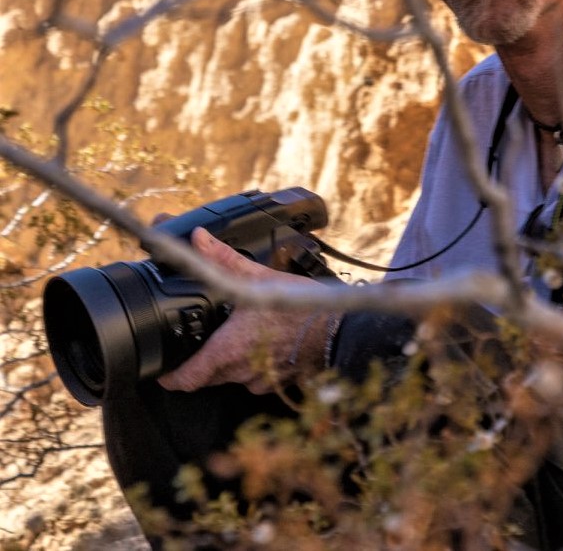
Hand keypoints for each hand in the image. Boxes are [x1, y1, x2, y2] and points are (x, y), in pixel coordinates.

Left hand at [156, 228, 328, 393]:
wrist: (342, 331)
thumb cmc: (302, 309)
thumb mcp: (261, 279)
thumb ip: (224, 260)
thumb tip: (198, 239)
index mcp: (227, 350)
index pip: (183, 380)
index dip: (168, 376)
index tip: (162, 367)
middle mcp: (240, 371)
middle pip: (205, 378)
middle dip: (198, 363)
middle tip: (197, 342)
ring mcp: (260, 379)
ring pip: (231, 378)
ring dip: (227, 363)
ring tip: (234, 338)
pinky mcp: (279, 381)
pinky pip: (255, 378)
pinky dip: (252, 365)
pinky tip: (263, 344)